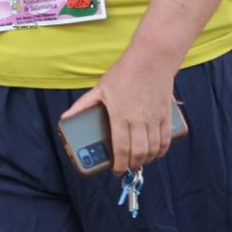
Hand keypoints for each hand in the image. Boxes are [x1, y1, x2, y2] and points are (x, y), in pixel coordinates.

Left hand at [61, 59, 174, 174]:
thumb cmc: (123, 74)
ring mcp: (154, 118)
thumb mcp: (99, 89)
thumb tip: (65, 118)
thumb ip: (83, 105)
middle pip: (138, 152)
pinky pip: (166, 138)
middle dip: (132, 164)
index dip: (119, 164)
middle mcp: (139, 120)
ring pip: (153, 148)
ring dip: (147, 159)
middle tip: (126, 168)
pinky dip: (162, 150)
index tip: (116, 171)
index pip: (121, 147)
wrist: (151, 61)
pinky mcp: (166, 115)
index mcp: (120, 115)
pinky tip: (156, 154)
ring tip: (139, 162)